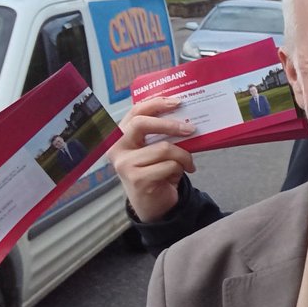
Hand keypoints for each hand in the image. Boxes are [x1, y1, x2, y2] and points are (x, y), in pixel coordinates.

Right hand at [108, 97, 196, 221]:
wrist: (153, 204)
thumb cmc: (156, 172)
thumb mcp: (156, 149)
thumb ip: (162, 134)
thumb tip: (186, 117)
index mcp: (120, 136)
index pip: (135, 112)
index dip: (156, 103)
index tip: (177, 102)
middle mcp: (117, 149)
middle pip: (141, 124)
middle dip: (170, 124)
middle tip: (191, 129)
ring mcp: (125, 165)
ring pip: (163, 148)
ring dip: (183, 155)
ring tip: (188, 163)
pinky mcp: (137, 179)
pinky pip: (169, 165)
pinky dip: (181, 168)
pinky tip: (179, 174)